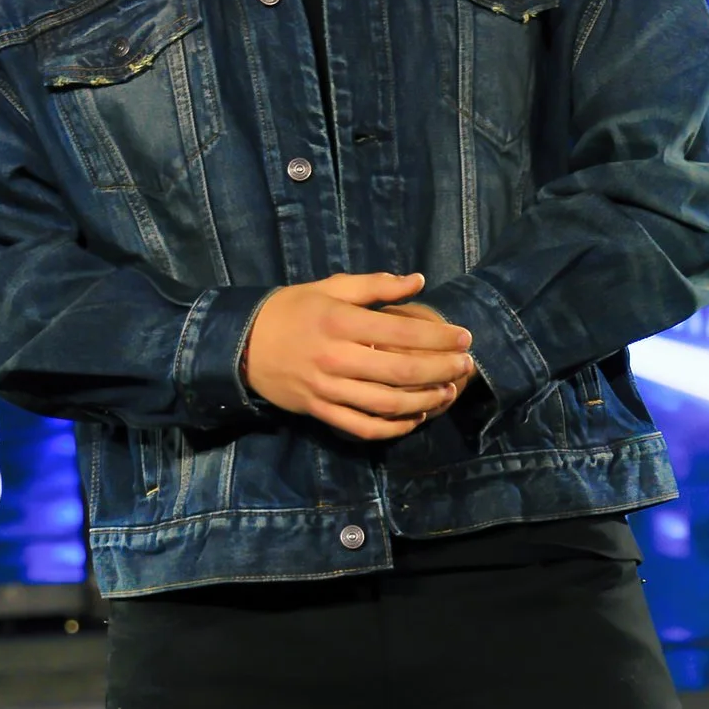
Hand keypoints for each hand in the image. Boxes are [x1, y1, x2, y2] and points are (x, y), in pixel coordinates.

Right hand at [240, 273, 475, 440]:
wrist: (242, 344)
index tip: (464, 337)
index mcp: (340, 321)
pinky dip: (394, 428)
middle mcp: (336, 357)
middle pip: (401, 371)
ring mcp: (327, 389)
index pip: (401, 331)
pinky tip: (416, 418)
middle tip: (466, 365)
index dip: (439, 337)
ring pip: (387, 404)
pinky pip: (363, 427)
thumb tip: (418, 280)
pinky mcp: (320, 411)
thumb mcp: (330, 288)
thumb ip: (375, 285)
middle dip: (441, 369)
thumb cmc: (291, 310)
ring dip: (424, 400)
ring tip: (448, 391)